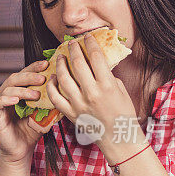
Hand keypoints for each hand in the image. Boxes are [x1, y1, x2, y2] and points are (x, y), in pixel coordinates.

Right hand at [0, 59, 52, 163]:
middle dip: (29, 76)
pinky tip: (16, 100)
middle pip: (15, 78)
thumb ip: (51, 102)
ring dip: (22, 90)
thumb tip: (66, 90)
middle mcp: (6, 94)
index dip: (34, 68)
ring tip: (36, 94)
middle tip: (43, 77)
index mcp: (17, 91)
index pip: (24, 74)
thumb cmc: (31, 131)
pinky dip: (6, 100)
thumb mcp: (45, 114)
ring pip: (7, 89)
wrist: (21, 150)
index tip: (47, 64)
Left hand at [45, 34, 140, 157]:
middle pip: (78, 64)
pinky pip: (55, 98)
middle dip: (73, 50)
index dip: (90, 43)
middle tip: (71, 43)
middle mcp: (92, 93)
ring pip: (63, 78)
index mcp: (107, 86)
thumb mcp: (121, 91)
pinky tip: (52, 78)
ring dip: (60, 65)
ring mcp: (79, 104)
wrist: (119, 138)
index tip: (87, 37)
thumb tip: (98, 62)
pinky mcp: (71, 113)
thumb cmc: (123, 114)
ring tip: (60, 58)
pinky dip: (52, 86)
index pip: (96, 57)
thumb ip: (108, 76)